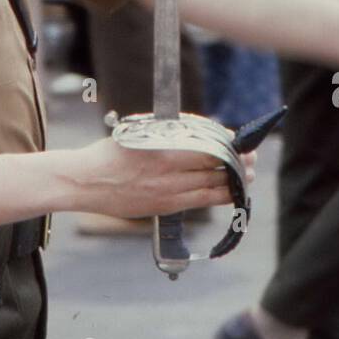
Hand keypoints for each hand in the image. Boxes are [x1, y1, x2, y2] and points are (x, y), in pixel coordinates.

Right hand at [72, 137, 235, 217]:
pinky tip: (227, 193)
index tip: (242, 141)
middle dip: (239, 166)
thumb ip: (168, 133)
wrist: (84, 182)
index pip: (208, 151)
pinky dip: (216, 197)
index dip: (230, 147)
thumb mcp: (138, 133)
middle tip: (253, 159)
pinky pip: (197, 202)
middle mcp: (168, 175)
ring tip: (248, 178)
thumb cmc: (109, 152)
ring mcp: (166, 194)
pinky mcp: (163, 208)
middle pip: (214, 171)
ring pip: (211, 191)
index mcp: (163, 152)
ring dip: (233, 185)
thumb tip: (198, 131)